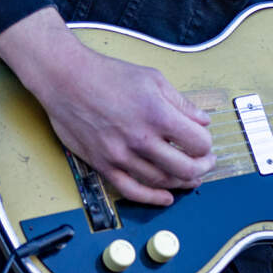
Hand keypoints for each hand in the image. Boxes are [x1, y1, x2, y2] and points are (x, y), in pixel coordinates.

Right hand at [0, 10, 214, 206]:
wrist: (66, 79)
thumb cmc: (107, 74)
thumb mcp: (152, 79)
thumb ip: (180, 102)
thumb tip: (202, 120)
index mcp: (157, 114)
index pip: (197, 142)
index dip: (206, 145)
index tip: (205, 143)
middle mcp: (140, 138)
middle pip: (184, 167)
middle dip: (202, 168)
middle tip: (205, 164)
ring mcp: (120, 155)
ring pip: (160, 181)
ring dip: (181, 182)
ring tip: (190, 177)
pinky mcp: (103, 164)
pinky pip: (131, 190)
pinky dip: (152, 198)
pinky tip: (165, 198)